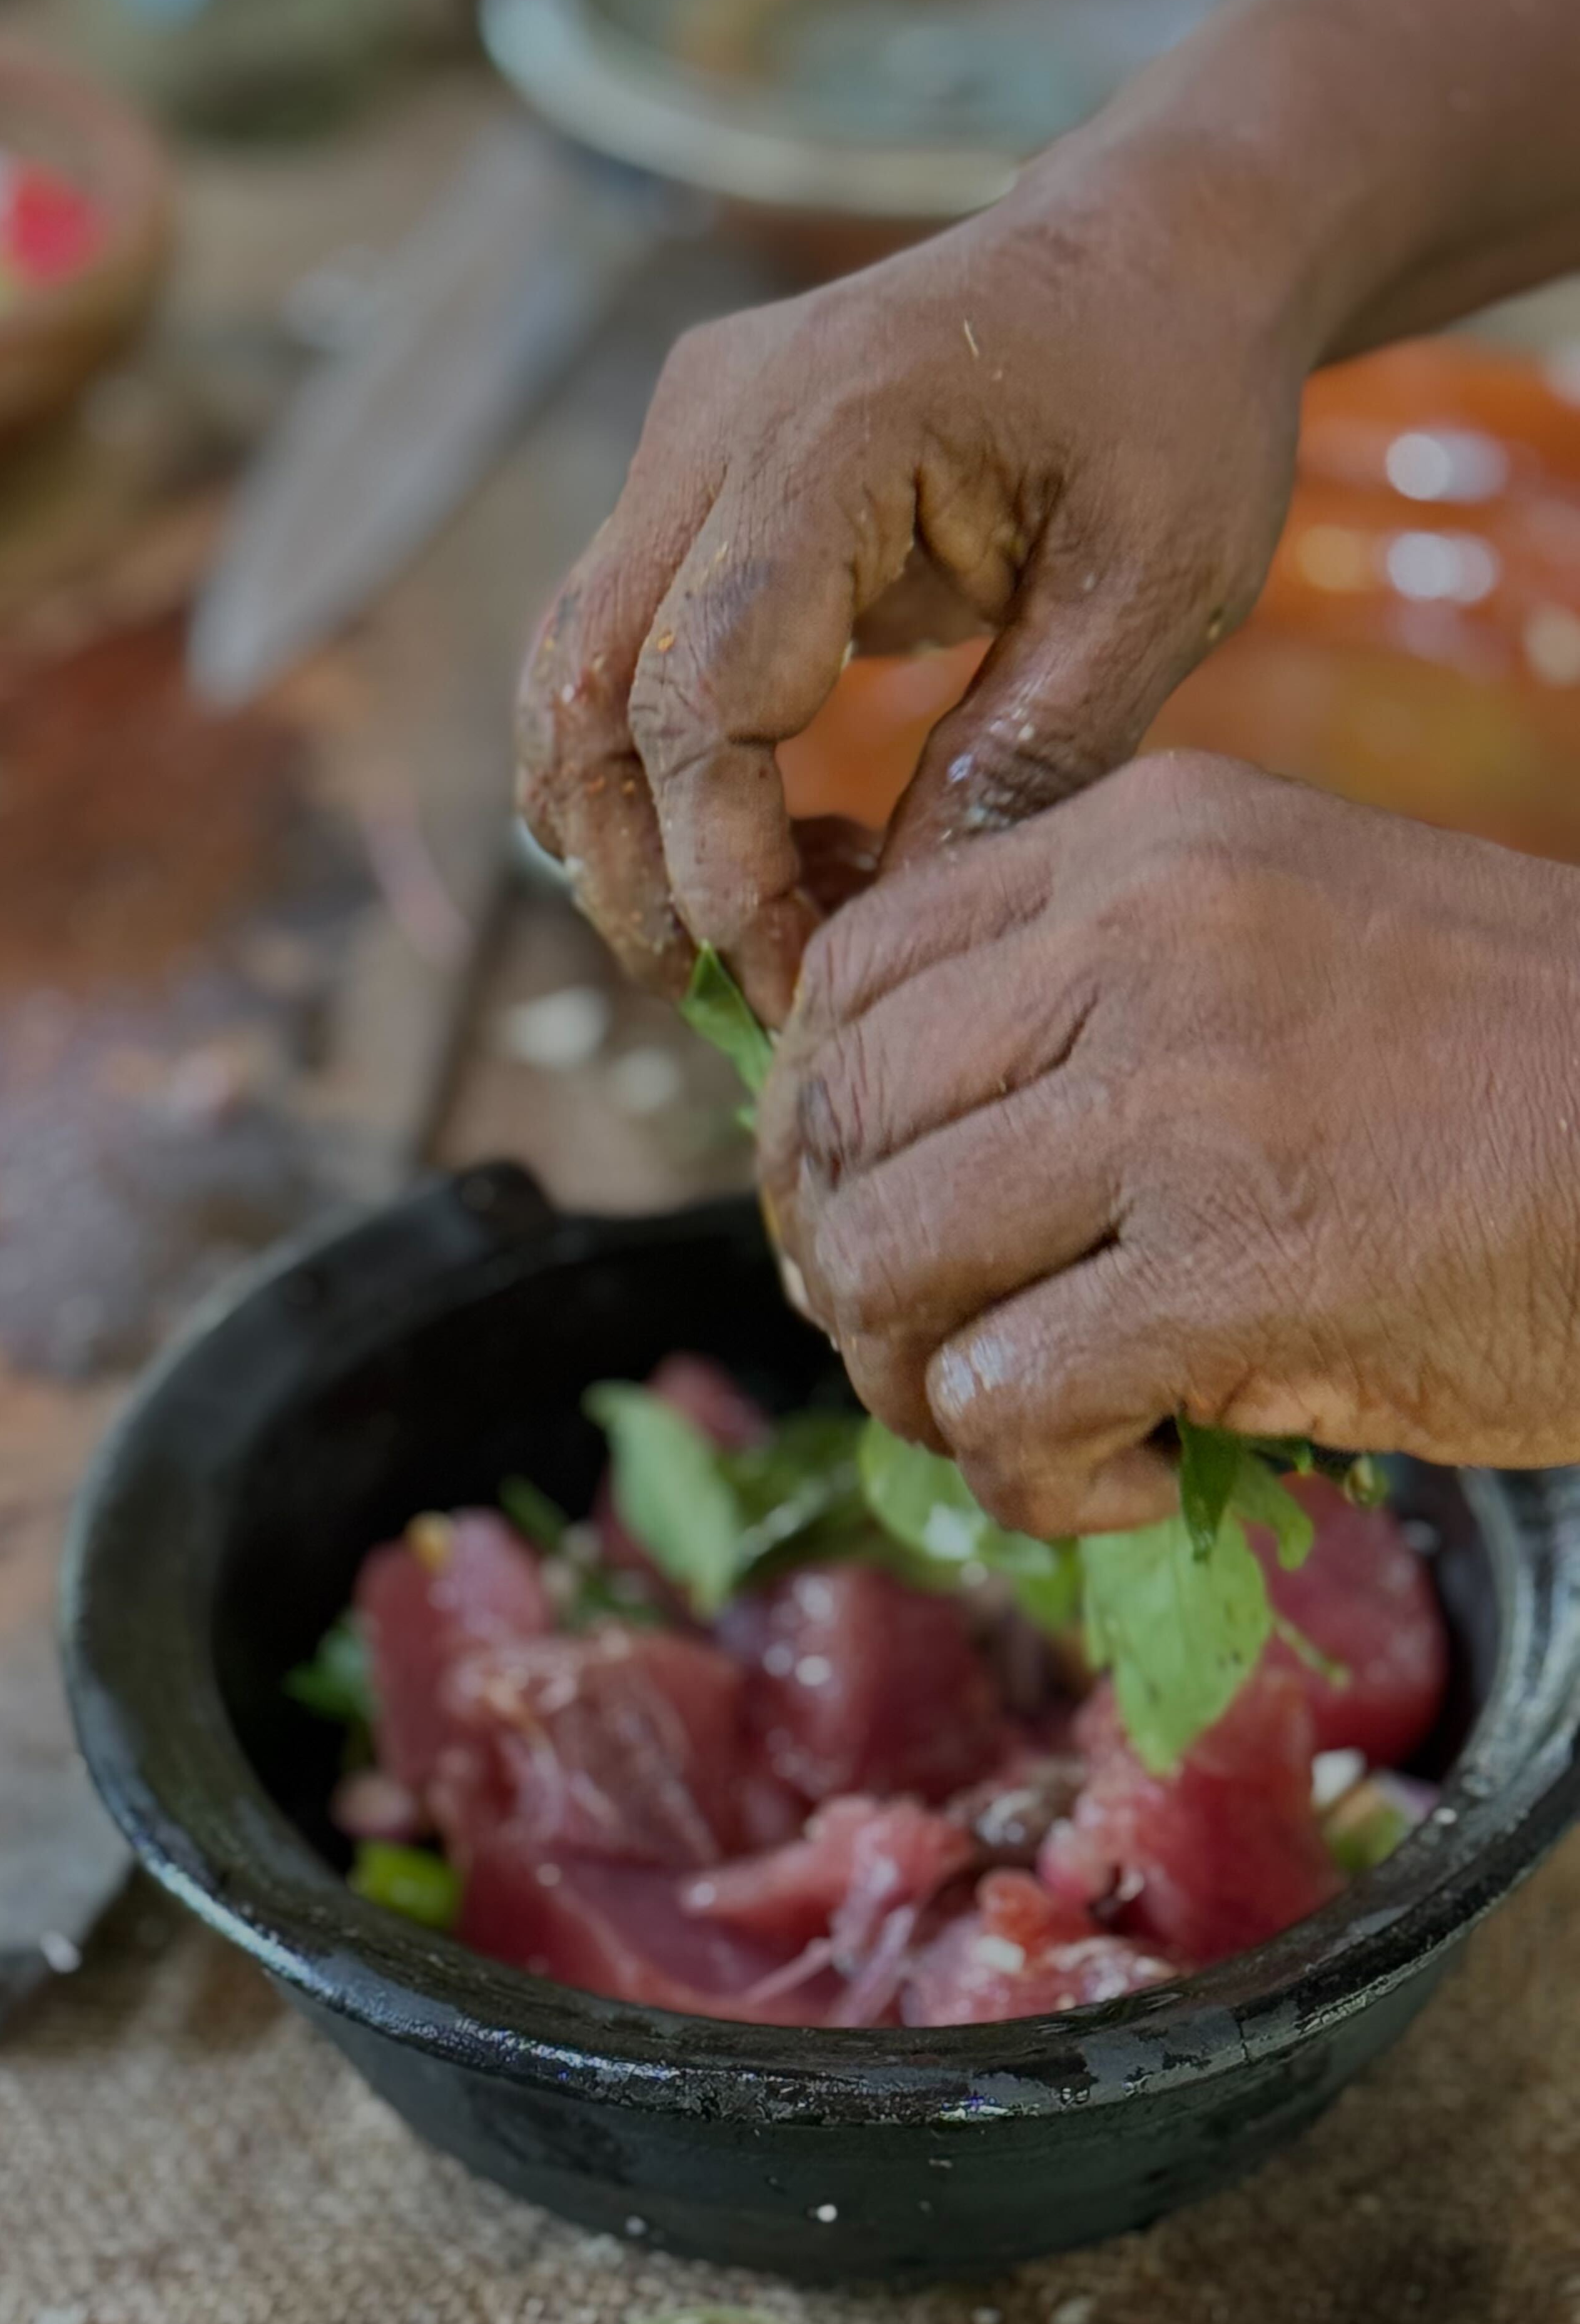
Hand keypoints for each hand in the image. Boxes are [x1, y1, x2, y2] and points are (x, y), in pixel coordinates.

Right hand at [517, 145, 1308, 1023]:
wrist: (1145, 247)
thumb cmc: (1174, 400)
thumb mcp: (1156, 589)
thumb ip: (1027, 757)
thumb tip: (897, 929)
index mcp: (833, 429)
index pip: (702, 690)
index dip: (723, 863)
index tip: (796, 981)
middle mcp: (708, 425)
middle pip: (587, 696)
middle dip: (641, 876)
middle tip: (731, 1002)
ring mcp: (673, 443)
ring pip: (566, 680)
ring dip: (620, 834)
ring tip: (736, 941)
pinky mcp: (678, 480)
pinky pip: (606, 650)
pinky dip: (645, 771)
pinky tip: (749, 843)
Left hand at [757, 751, 1579, 1536]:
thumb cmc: (1511, 1070)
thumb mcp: (1288, 940)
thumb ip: (1095, 998)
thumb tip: (896, 1148)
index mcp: (1144, 845)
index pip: (848, 974)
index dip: (814, 1124)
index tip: (862, 1213)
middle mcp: (1142, 939)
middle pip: (841, 1122)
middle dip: (842, 1270)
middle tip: (925, 1349)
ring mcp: (1189, 1097)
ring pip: (889, 1265)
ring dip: (919, 1384)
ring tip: (1030, 1421)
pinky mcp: (1244, 1268)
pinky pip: (1004, 1401)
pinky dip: (1032, 1477)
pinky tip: (1133, 1479)